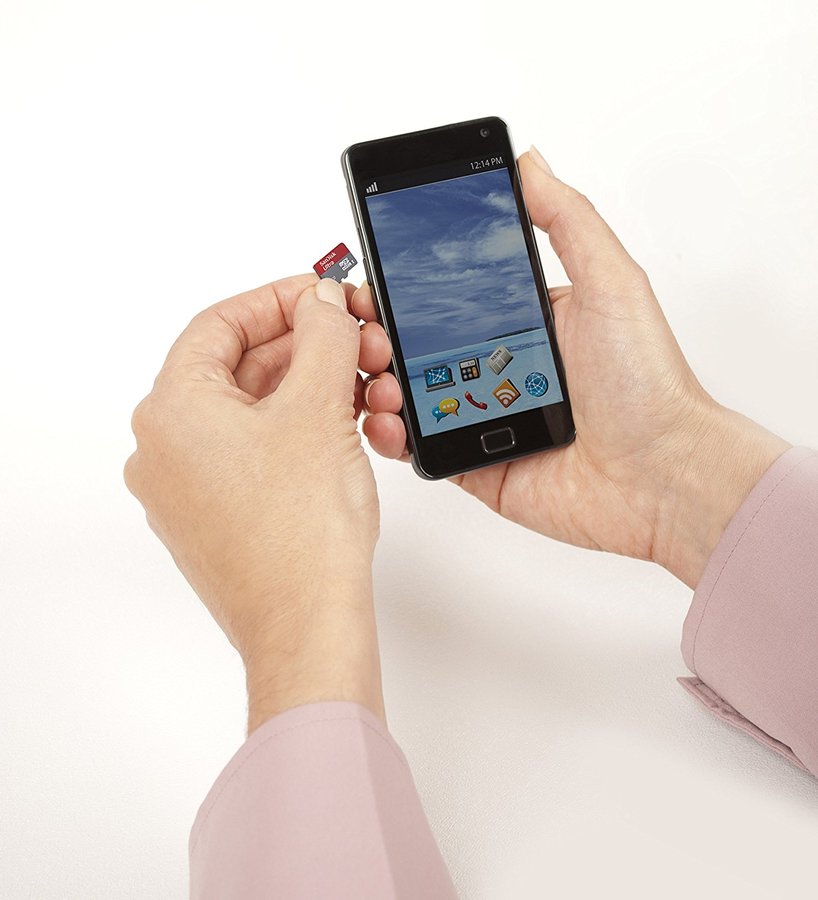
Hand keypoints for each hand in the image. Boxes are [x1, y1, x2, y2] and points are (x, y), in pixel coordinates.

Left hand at [125, 275, 390, 732]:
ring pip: (253, 412)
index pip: (221, 324)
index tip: (323, 295)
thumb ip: (324, 336)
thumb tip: (322, 302)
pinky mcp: (218, 517)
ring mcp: (189, 488)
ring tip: (367, 387)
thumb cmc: (302, 536)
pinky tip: (347, 426)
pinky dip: (300, 430)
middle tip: (360, 340)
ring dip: (312, 390)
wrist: (308, 627)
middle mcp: (166, 449)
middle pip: (239, 369)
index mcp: (171, 411)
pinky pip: (256, 452)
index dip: (279, 300)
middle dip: (309, 349)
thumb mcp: (320, 408)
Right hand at [359, 149, 790, 587]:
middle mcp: (501, 368)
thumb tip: (529, 161)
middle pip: (422, 343)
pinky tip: (386, 418)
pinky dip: (393, 436)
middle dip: (383, 330)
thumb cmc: (646, 384)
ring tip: (378, 371)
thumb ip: (567, 220)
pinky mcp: (476, 464)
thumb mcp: (612, 282)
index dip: (411, 282)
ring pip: (412, 394)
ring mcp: (485, 416)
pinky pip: (421, 448)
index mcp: (526, 322)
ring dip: (381, 380)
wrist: (660, 476)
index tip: (378, 269)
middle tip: (367, 324)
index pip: (454, 294)